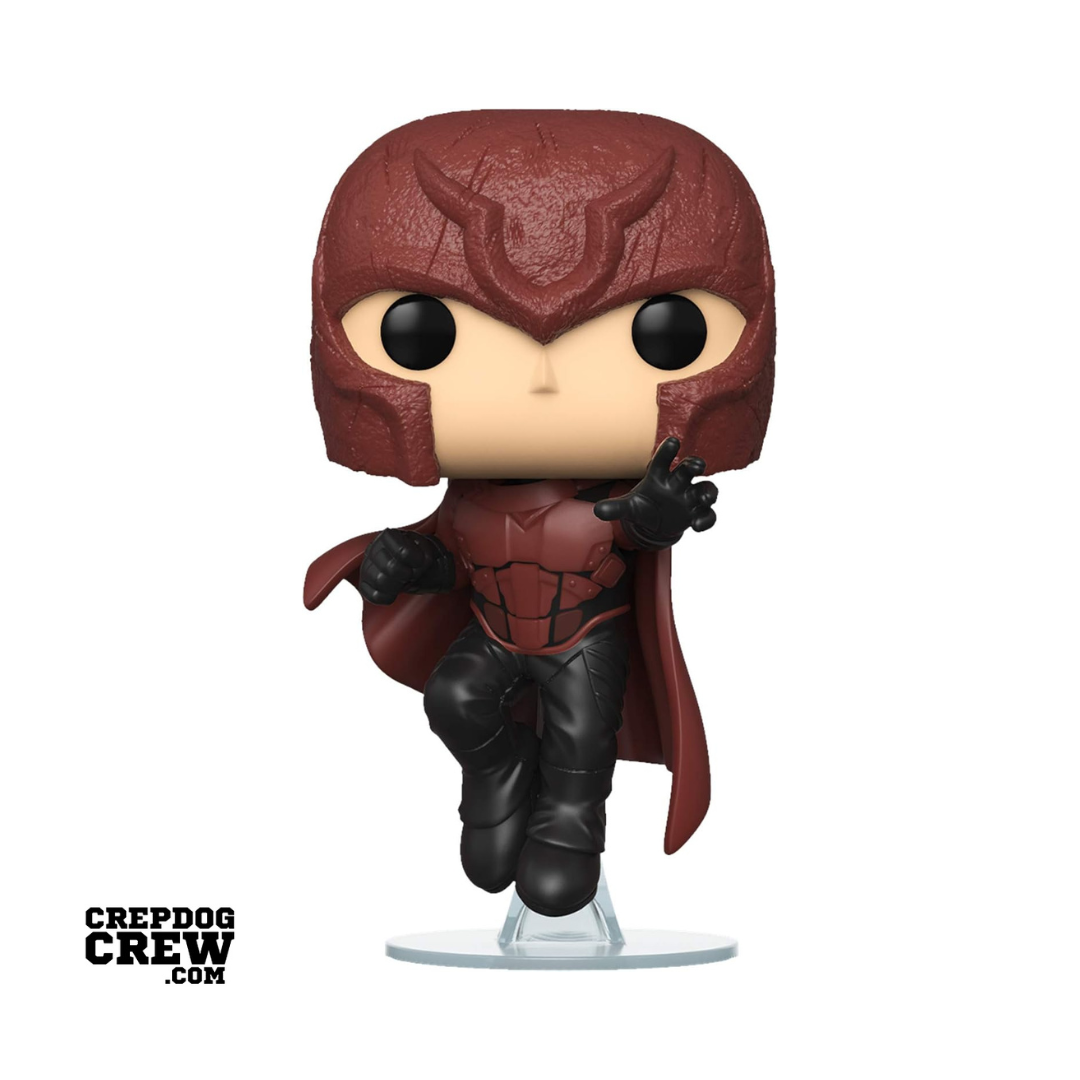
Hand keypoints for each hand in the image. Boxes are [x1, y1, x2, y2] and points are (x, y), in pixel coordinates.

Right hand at [359, 529, 439, 604]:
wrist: (414, 568)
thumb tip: (420, 562)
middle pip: (392, 568)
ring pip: (380, 581)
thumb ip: (424, 553)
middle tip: (411, 574)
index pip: (404, 552)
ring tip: (402, 581)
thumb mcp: (427, 549)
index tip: (420, 562)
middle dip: (407, 574)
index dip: (417, 561)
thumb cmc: (418, 557)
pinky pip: (373, 596)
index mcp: (389, 535)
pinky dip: (388, 597)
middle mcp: (373, 548)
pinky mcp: (364, 584)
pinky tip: (394, 591)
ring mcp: (366, 566)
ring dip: (398, 586)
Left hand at [593, 437, 716, 548]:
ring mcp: (690, 498)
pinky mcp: (697, 513)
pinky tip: (697, 525)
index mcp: (659, 476)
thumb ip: (615, 508)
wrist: (655, 525)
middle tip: (697, 466)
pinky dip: (705, 519)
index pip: (663, 460)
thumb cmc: (643, 507)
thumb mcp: (628, 508)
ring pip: (705, 488)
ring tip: (705, 498)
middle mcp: (677, 483)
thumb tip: (598, 510)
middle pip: (688, 468)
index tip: (673, 442)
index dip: (668, 451)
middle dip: (694, 465)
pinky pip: (707, 514)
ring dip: (707, 492)